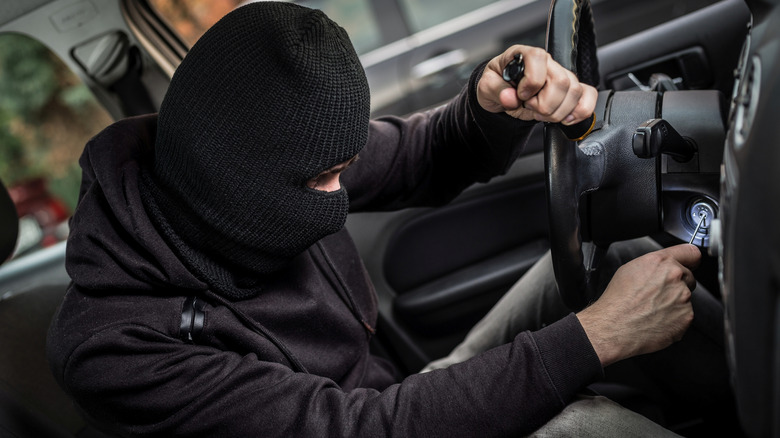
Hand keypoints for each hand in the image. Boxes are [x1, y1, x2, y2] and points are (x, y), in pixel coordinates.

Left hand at [476, 45, 596, 124]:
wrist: (503, 96)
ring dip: (557, 112)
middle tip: (531, 108)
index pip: (538, 59)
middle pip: (561, 81)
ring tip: (541, 113)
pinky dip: (580, 111)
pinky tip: (565, 118)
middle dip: (545, 104)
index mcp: (525, 55)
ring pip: (574, 92)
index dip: (531, 83)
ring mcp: (562, 75)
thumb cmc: (497, 85)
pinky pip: (588, 96)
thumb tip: (510, 97)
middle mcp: (547, 63)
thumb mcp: (485, 88)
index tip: (521, 96)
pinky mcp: (571, 90)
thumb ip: (495, 90)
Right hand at [576, 244, 700, 366]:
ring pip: (686, 298)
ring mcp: (684, 297)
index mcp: (661, 262)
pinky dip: (675, 319)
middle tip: (658, 295)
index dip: (689, 260)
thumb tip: (663, 267)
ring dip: (675, 303)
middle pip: (688, 277)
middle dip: (677, 284)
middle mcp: (675, 277)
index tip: (689, 264)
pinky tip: (657, 319)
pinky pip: (685, 315)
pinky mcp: (687, 316)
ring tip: (653, 309)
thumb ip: (654, 265)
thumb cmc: (618, 301)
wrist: (616, 327)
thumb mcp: (629, 270)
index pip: (691, 253)